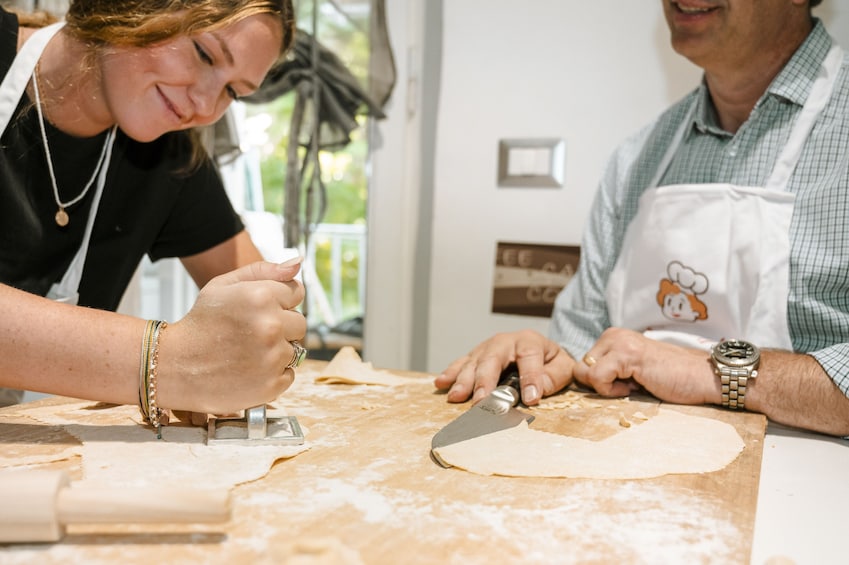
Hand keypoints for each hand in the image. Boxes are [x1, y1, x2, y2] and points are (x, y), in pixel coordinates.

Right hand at [157, 260, 306, 414]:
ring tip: (246, 352)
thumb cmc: (202, 322)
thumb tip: (299, 263)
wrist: (175, 366)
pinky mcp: (272, 385)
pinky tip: (248, 370)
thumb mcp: (224, 286)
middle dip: (281, 326)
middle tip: (250, 333)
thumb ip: (264, 271)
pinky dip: (273, 374)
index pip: (297, 293)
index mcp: (261, 296)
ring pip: (295, 349)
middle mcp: (271, 325)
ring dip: (276, 351)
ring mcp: (272, 358)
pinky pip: (289, 374)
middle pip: (300, 323)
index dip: (278, 301)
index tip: (257, 310)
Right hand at [434, 330, 574, 404]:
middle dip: (486, 381)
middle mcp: (505, 342)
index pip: (530, 358)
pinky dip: (450, 373)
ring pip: (473, 362)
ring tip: (457, 397)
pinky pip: (460, 363)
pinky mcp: (475, 356)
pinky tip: (440, 384)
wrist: (539, 349)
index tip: (531, 400)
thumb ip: (554, 378)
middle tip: (481, 402)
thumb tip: (535, 393)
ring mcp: (487, 348)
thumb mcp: (563, 367)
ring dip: (464, 380)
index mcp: (530, 341)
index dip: (531, 378)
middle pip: (493, 358)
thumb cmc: (551, 362)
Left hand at [572, 327, 718, 404]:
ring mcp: (618, 342)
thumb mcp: (632, 372)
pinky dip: (612, 390)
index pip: (583, 364)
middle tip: (630, 385)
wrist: (702, 378)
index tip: (626, 384)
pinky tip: (636, 386)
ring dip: (607, 387)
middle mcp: (612, 335)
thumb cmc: (670, 379)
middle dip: (600, 384)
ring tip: (635, 384)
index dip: (599, 383)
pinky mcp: (625, 354)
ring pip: (584, 373)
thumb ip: (609, 371)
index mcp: (613, 338)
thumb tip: (582, 382)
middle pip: (579, 369)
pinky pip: (597, 378)